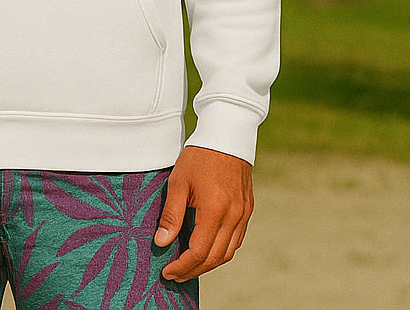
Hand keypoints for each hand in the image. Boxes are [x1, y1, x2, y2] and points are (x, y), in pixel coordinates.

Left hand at [153, 145, 253, 280]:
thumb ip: (171, 215)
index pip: (198, 252)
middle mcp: (234, 217)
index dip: (182, 266)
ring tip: (189, 265)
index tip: (167, 272)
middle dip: (194, 270)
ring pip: (228, 252)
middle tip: (175, 274)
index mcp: (215, 211)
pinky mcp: (247, 209)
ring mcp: (243, 214)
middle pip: (215, 258)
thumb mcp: (178, 182)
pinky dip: (221, 250)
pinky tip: (207, 248)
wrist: (227, 134)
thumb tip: (161, 243)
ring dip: (208, 264)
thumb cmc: (199, 156)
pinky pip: (236, 240)